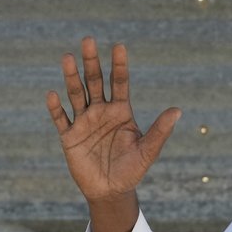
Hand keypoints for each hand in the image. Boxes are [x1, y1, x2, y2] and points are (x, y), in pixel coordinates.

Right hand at [46, 36, 180, 206]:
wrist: (111, 191)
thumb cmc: (132, 170)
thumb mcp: (148, 151)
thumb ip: (160, 131)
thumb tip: (178, 110)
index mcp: (121, 111)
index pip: (120, 83)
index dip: (119, 65)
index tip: (119, 46)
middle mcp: (101, 111)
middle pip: (95, 81)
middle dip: (92, 62)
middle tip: (88, 40)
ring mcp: (84, 122)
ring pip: (76, 94)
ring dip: (71, 77)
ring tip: (67, 58)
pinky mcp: (69, 136)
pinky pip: (61, 119)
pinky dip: (56, 108)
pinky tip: (53, 94)